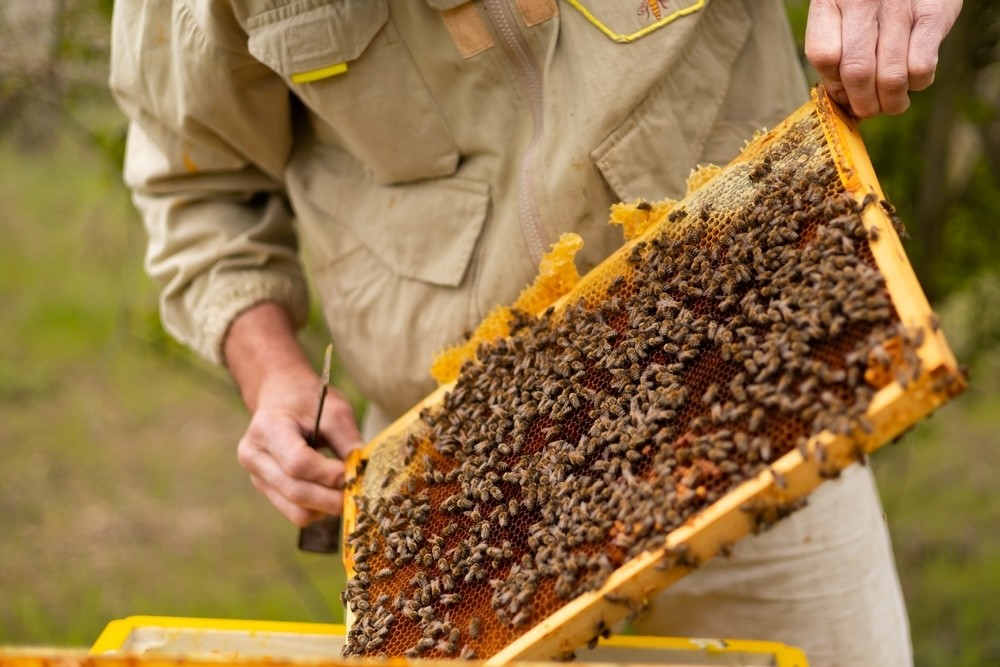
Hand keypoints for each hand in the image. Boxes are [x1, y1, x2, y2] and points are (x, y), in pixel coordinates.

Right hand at [224, 303, 363, 525]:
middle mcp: (254, 456)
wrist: (280, 395)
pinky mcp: (266, 489)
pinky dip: (318, 508)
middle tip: (358, 495)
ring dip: (326, 508)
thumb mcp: (334, 411)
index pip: (298, 462)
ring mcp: (256, 476)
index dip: (328, 474)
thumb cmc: (309, 400)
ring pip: (295, 510)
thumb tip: (364, 475)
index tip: (352, 475)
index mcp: (267, 428)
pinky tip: (332, 492)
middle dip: (331, 499)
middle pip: (295, 491)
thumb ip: (348, 442)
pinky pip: (295, 512)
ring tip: (346, 493)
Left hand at [805, 0, 961, 117]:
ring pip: (891, 76)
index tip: (843, 93)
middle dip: (863, 103)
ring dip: (892, 101)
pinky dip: (918, 83)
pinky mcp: (932, 14)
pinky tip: (914, 79)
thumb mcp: (843, 13)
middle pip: (857, 72)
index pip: (823, 56)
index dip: (834, 84)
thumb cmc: (872, 0)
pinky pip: (921, 67)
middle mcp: (862, 1)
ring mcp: (899, 7)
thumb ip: (837, 49)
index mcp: (831, 0)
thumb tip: (842, 99)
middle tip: (870, 109)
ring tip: (893, 103)